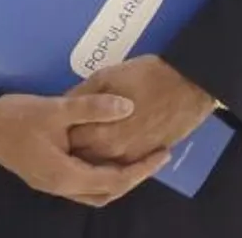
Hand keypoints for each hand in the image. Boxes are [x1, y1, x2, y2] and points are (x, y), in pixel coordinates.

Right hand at [0, 93, 170, 207]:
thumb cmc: (11, 116)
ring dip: (114, 178)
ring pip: (91, 191)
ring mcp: (49, 183)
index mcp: (64, 175)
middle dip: (132, 179)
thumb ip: (91, 109)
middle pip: (105, 194)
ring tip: (133, 157)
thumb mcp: (53, 109)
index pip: (114, 180)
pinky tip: (101, 152)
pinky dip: (97, 173)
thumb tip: (129, 107)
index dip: (142, 169)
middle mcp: (59, 186)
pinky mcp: (42, 174)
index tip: (163, 154)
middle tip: (152, 158)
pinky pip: (79, 182)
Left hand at [66, 56, 215, 166]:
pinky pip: (122, 163)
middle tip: (64, 131)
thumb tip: (64, 108)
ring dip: (91, 153)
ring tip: (85, 134)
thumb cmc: (144, 76)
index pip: (67, 143)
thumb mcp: (104, 77)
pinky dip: (111, 155)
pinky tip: (105, 140)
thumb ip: (81, 97)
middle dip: (71, 147)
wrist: (188, 84)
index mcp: (99, 133)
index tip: (53, 124)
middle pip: (82, 158)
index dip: (58, 134)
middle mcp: (113, 153)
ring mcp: (132, 157)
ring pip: (102, 164)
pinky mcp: (147, 156)